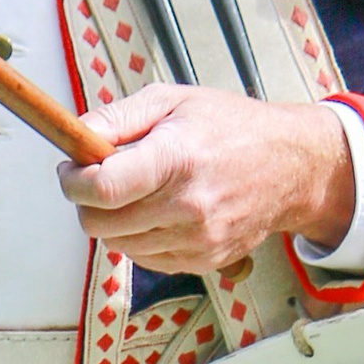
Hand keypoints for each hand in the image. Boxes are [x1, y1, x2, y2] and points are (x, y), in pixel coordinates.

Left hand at [60, 88, 355, 276]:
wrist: (291, 167)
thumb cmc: (234, 128)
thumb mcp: (172, 101)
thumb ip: (116, 118)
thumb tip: (75, 136)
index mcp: (176, 159)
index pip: (101, 189)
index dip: (73, 182)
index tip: (72, 169)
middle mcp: (187, 206)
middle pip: (100, 224)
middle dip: (87, 201)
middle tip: (100, 179)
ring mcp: (196, 239)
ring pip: (118, 245)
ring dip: (114, 221)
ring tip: (137, 192)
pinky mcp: (203, 261)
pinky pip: (145, 259)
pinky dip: (139, 238)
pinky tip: (157, 212)